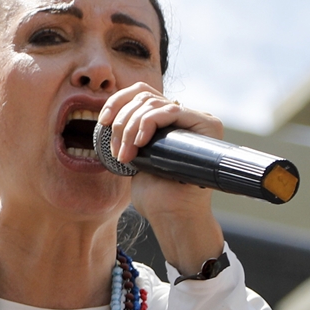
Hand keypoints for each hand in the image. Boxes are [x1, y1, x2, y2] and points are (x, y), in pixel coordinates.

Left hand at [98, 84, 224, 277]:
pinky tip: (140, 144)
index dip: (118, 101)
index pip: (142, 93)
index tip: (103, 121)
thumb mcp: (135, 157)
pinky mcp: (207, 125)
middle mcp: (185, 116)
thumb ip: (130, 135)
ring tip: (125, 155)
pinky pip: (170, 111)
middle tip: (116, 151)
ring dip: (131, 127)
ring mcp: (197, 119)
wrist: (172, 215)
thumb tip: (112, 114)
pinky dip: (149, 123)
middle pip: (145, 96)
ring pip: (154, 103)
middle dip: (122, 121)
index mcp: (169, 120)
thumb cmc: (155, 193)